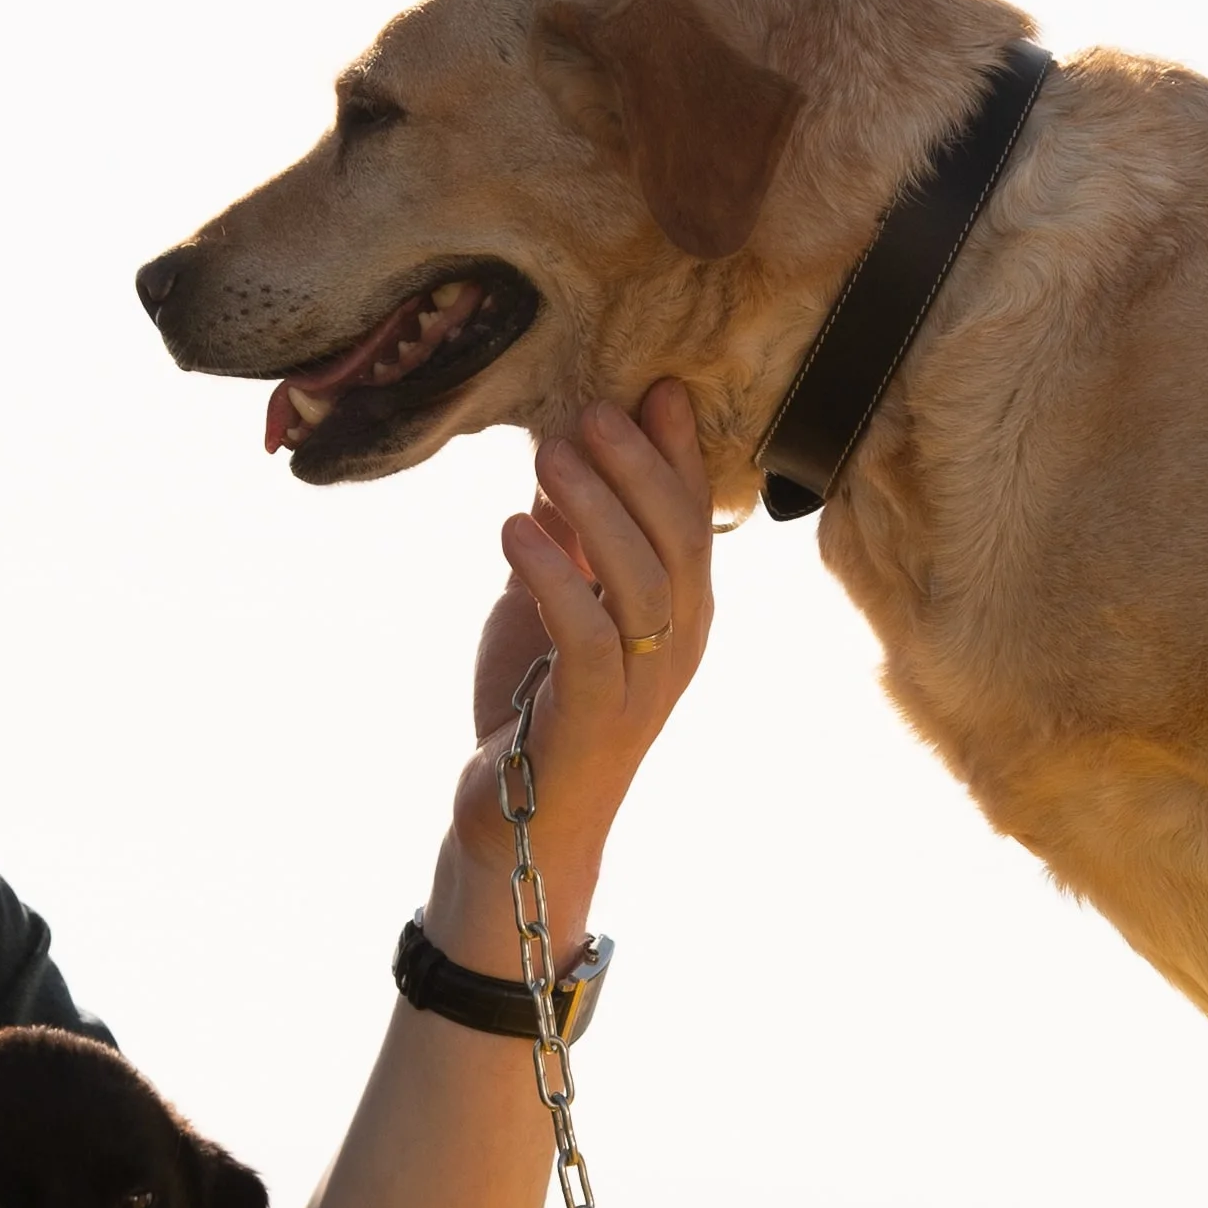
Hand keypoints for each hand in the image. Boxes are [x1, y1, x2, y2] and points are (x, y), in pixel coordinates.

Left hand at [445, 382, 718, 922]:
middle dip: (639, 466)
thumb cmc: (541, 704)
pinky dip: (554, 579)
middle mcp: (679, 644)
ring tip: (547, 454)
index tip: (653, 386)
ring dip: (595, 508)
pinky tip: (513, 530)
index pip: (693, 517)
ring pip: (641, 581)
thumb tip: (561, 447)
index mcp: (681, 610)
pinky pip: (588, 638)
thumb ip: (567, 534)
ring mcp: (644, 685)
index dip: (678, 452)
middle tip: (591, 410)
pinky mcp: (595, 719)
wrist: (520, 821)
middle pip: (679, 539)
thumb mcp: (554, 601)